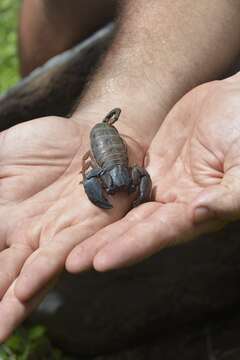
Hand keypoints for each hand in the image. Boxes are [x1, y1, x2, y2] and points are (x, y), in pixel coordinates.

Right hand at [0, 115, 143, 339]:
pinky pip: (59, 253)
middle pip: (3, 276)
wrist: (91, 138)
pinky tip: (24, 289)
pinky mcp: (82, 228)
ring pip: (29, 276)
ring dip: (11, 304)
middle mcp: (27, 235)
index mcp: (5, 219)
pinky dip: (41, 272)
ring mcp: (52, 234)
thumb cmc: (46, 145)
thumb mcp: (4, 152)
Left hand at [66, 73, 239, 271]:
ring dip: (97, 225)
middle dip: (103, 245)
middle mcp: (174, 205)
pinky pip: (121, 178)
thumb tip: (199, 212)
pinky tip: (80, 201)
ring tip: (64, 241)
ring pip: (123, 208)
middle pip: (133, 228)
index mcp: (197, 212)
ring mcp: (160, 184)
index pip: (158, 234)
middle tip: (69, 264)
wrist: (235, 102)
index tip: (100, 262)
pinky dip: (102, 190)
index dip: (130, 247)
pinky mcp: (150, 165)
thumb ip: (229, 195)